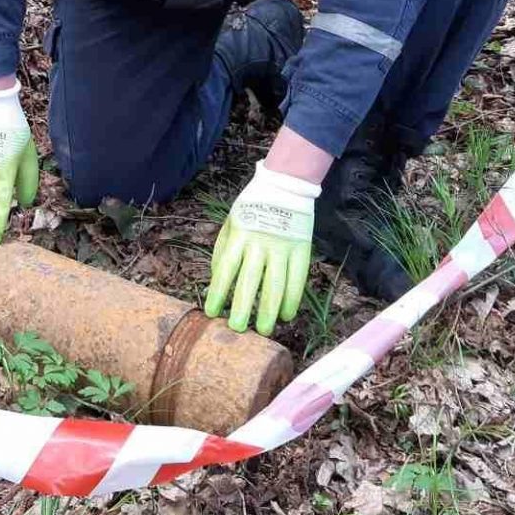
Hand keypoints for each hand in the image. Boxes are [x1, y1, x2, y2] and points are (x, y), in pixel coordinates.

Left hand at [204, 162, 318, 333]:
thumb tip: (216, 279)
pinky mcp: (301, 249)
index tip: (212, 312)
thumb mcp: (231, 222)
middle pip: (250, 280)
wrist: (285, 185)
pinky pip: (297, 279)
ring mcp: (282, 247)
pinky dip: (292, 299)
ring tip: (264, 330)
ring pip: (275, 284)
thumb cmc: (252, 207)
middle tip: (237, 329)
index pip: (225, 269)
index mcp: (239, 236)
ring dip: (269, 310)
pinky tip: (287, 315)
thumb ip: (223, 249)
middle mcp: (259, 243)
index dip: (218, 292)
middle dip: (243, 307)